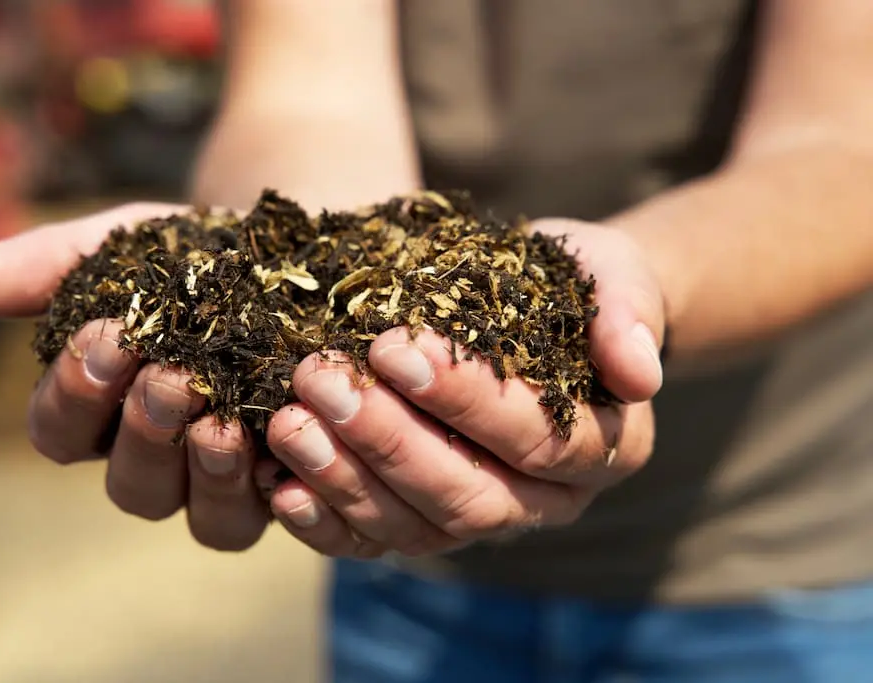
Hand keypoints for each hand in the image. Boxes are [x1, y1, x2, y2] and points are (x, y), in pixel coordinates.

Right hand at [0, 204, 270, 550]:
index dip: (73, 394)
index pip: (59, 432)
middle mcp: (159, 462)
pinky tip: (283, 442)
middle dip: (146, 432)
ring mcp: (224, 483)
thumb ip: (50, 264)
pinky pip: (271, 513)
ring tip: (224, 422)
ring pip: (205, 520)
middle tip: (171, 376)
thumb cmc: (195, 259)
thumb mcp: (128, 247)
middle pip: (132, 486)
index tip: (104, 336)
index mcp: (102, 414)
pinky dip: (274, 489)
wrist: (294, 259)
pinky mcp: (285, 485)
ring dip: (208, 474)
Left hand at [260, 220, 665, 556]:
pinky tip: (280, 487)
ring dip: (346, 479)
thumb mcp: (611, 275)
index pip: (537, 439)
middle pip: (470, 495)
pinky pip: (380, 543)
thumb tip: (641, 373)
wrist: (540, 312)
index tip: (393, 347)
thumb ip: (629, 313)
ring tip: (289, 423)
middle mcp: (549, 501)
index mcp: (605, 447)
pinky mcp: (428, 522)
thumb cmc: (574, 287)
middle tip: (322, 380)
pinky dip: (329, 524)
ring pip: (419, 526)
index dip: (464, 399)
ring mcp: (484, 518)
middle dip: (388, 440)